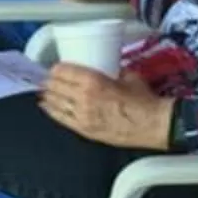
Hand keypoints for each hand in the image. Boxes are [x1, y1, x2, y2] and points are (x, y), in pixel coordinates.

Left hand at [39, 62, 170, 148]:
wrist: (153, 125)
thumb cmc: (144, 101)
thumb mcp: (128, 76)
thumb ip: (114, 72)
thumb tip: (110, 69)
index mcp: (93, 81)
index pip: (62, 71)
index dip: (56, 69)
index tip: (55, 68)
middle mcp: (83, 98)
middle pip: (55, 86)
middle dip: (49, 82)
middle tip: (48, 79)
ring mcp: (82, 116)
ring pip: (54, 103)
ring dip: (48, 96)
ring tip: (45, 92)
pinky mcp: (84, 130)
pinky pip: (61, 119)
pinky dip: (51, 111)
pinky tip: (47, 107)